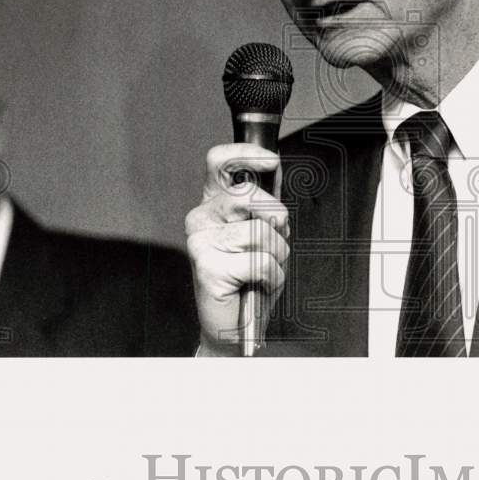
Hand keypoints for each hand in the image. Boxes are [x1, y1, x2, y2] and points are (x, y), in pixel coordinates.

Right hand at [186, 143, 289, 355]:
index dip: (247, 153)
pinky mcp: (207, 266)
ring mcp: (201, 241)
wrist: (233, 325)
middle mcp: (201, 217)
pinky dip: (272, 277)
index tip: (270, 161)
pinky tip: (258, 285)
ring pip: (263, 232)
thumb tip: (274, 175)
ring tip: (264, 269)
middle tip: (274, 240)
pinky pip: (261, 262)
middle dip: (277, 219)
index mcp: (213, 203)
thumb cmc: (250, 278)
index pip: (220, 161)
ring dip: (277, 255)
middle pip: (250, 195)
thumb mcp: (264, 234)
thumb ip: (266, 206)